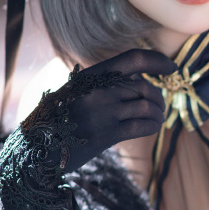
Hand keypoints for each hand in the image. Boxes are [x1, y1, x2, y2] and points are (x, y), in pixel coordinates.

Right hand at [0, 49, 175, 209]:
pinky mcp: (106, 135)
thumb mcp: (74, 92)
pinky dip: (153, 125)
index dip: (157, 60)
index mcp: (90, 75)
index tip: (172, 67)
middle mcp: (97, 90)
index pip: (134, 58)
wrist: (36, 150)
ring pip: (147, 106)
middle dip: (158, 96)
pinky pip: (142, 126)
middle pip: (144, 86)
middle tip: (159, 104)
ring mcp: (102, 112)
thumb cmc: (57, 121)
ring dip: (158, 112)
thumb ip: (101, 83)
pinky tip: (153, 126)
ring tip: (157, 117)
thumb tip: (139, 79)